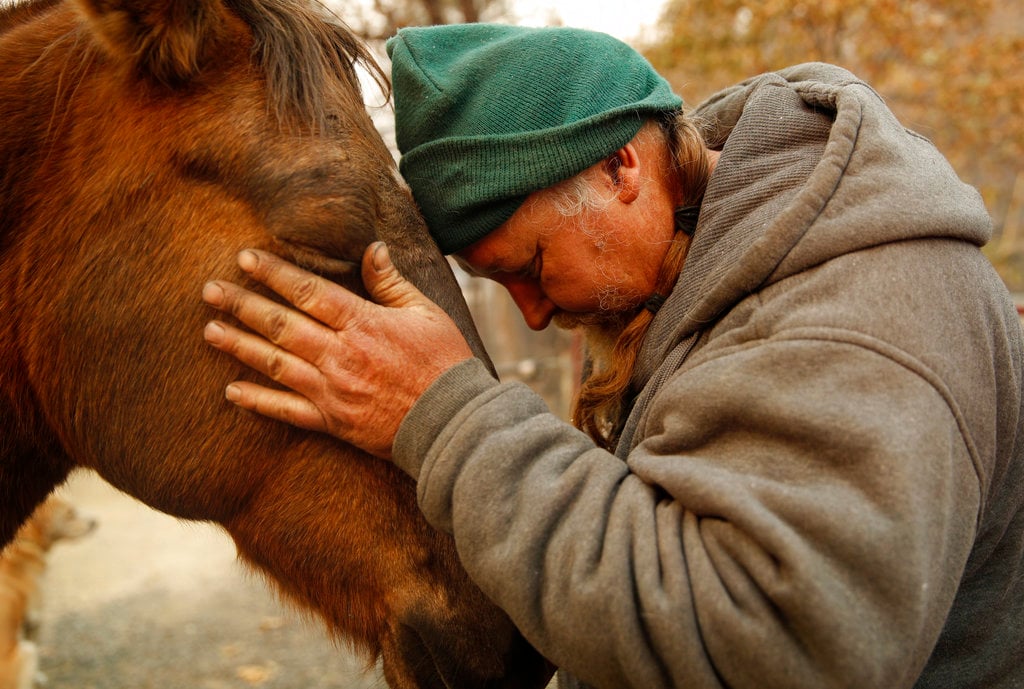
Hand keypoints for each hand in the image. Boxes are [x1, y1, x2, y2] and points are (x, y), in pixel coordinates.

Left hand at [201, 243, 473, 458]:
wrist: (453, 423)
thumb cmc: (445, 363)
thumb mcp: (427, 313)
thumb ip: (391, 282)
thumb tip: (371, 248)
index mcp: (363, 324)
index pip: (308, 291)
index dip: (274, 273)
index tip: (244, 258)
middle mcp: (341, 356)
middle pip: (282, 325)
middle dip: (242, 305)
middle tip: (210, 290)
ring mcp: (333, 391)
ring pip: (276, 364)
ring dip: (240, 346)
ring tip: (210, 330)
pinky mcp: (333, 422)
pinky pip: (287, 411)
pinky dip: (258, 401)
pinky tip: (232, 390)